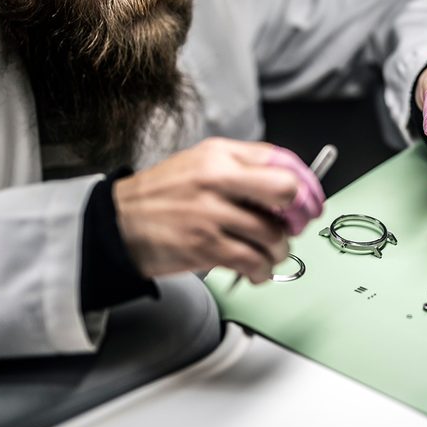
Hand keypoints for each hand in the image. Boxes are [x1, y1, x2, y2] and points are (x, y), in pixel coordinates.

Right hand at [113, 138, 324, 283]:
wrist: (116, 223)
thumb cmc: (161, 196)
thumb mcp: (200, 164)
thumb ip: (242, 168)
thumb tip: (289, 185)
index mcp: (219, 155)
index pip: (280, 160)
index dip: (305, 185)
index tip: (310, 202)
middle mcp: (217, 179)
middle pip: (284, 191)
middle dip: (296, 214)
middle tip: (292, 226)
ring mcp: (211, 214)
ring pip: (272, 234)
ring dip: (279, 251)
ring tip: (268, 253)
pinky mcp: (205, 246)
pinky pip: (253, 262)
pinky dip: (262, 272)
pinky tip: (256, 270)